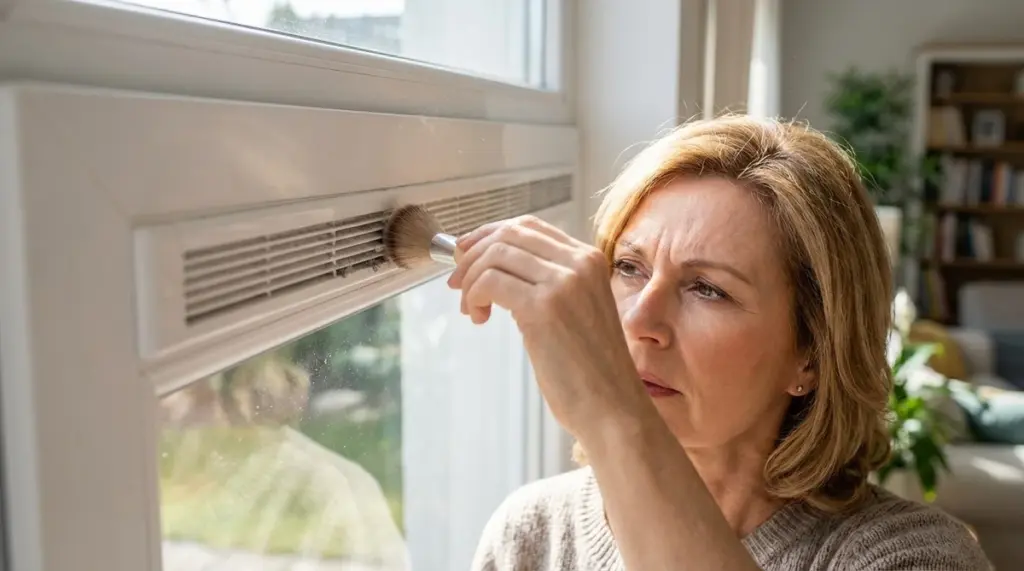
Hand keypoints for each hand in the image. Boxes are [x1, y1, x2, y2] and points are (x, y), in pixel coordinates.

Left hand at [447, 215, 646, 436]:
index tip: (468, 255)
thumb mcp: (576, 310)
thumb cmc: (591, 370)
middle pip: (507, 234)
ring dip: (470, 280)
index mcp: (590, 259)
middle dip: (472, 255)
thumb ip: (548, 283)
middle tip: (457, 284)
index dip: (489, 235)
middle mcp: (579, 263)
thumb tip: (493, 266)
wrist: (613, 406)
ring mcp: (563, 282)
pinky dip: (474, 296)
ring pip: (494, 255)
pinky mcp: (544, 307)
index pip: (529, 226)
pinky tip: (479, 318)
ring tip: (472, 308)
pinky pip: (490, 281)